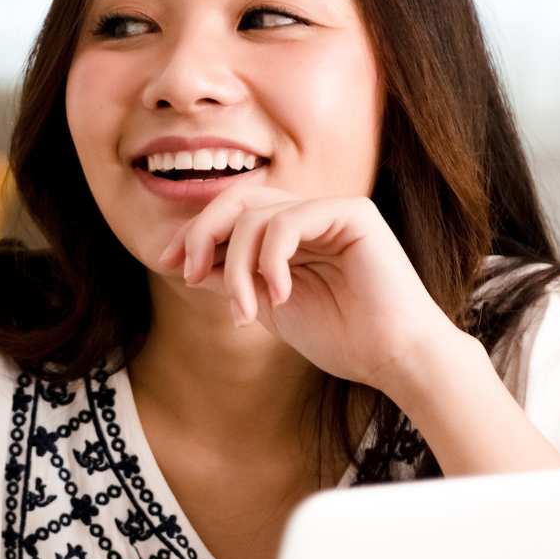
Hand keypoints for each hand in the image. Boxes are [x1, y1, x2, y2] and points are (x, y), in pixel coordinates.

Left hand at [155, 185, 464, 391]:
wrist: (393, 358)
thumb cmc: (342, 338)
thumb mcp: (267, 307)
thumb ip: (232, 279)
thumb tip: (187, 261)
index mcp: (291, 234)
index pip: (232, 214)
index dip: (193, 233)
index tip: (166, 264)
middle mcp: (309, 214)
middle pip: (236, 200)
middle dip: (201, 234)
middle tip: (187, 273)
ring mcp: (331, 210)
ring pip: (256, 215)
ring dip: (236, 266)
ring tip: (244, 311)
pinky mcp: (353, 213)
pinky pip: (289, 221)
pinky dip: (271, 259)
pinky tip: (279, 296)